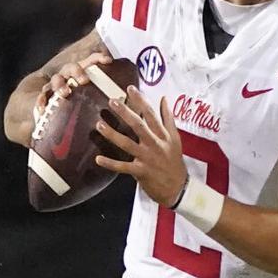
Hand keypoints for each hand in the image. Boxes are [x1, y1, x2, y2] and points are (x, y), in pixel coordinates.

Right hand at [33, 50, 115, 121]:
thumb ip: (113, 95)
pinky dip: (42, 99)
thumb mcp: (100, 95)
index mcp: (83, 71)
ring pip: (56, 80)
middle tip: (84, 81)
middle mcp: (69, 74)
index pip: (91, 60)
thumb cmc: (86, 100)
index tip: (108, 61)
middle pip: (72, 68)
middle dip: (78, 72)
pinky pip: (43, 95)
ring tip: (65, 93)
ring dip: (60, 85)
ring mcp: (57, 83)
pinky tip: (43, 108)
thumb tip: (130, 98)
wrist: (58, 104)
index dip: (99, 58)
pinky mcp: (47, 94)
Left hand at [93, 87, 189, 206]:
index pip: (151, 114)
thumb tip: (164, 98)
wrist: (178, 188)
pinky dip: (110, 163)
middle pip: (139, 126)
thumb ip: (168, 118)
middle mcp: (155, 144)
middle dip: (125, 113)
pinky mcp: (141, 172)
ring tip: (99, 125)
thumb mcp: (175, 138)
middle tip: (112, 101)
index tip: (130, 89)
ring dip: (112, 134)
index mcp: (163, 135)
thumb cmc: (175, 162)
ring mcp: (147, 158)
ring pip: (128, 144)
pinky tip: (98, 159)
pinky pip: (123, 167)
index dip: (141, 101)